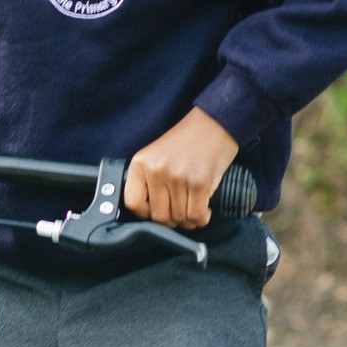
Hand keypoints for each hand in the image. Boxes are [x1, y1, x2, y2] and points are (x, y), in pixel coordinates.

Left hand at [123, 107, 239, 229]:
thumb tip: (148, 212)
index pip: (133, 203)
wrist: (214, 124)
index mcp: (141, 164)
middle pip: (159, 216)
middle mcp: (157, 171)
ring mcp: (178, 177)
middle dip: (172, 221)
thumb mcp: (156, 155)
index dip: (145, 214)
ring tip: (194, 208)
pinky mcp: (199, 182)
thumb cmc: (186, 142)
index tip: (156, 211)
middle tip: (181, 213)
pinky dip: (202, 218)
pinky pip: (197, 215)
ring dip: (189, 220)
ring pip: (180, 218)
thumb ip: (148, 180)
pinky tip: (205, 210)